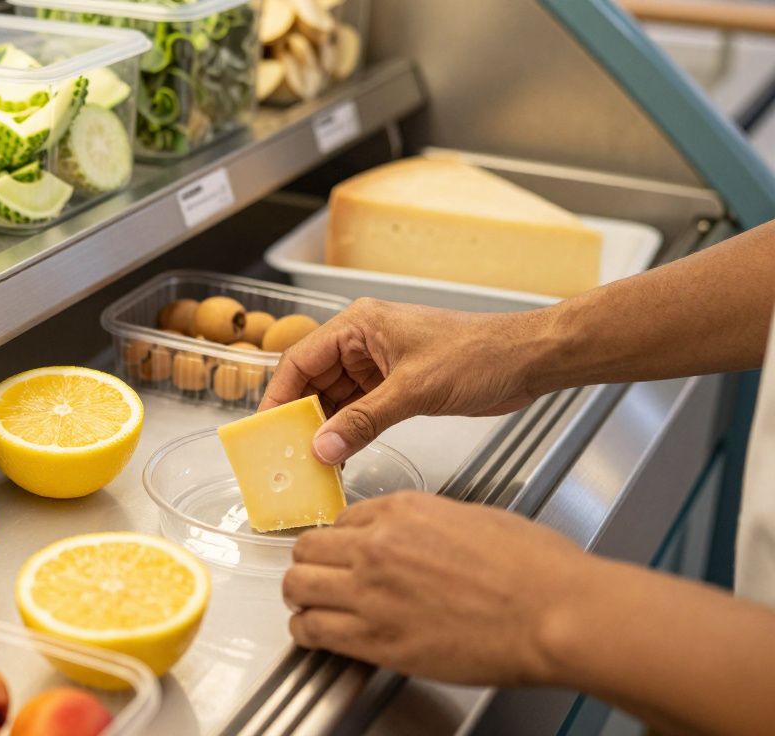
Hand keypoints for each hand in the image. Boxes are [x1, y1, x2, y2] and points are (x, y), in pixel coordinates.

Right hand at [259, 298, 554, 464]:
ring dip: (325, 430)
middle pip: (313, 382)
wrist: (527, 360)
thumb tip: (323, 447)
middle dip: (300, 418)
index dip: (278, 396)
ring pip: (335, 400)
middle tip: (286, 454)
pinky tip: (340, 458)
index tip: (265, 429)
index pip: (300, 360)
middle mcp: (362, 342)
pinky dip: (348, 433)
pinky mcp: (394, 385)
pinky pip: (359, 410)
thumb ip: (364, 421)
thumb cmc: (479, 354)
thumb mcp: (414, 391)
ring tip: (311, 464)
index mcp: (359, 325)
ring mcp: (378, 365)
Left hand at [283, 491, 594, 685]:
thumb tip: (412, 538)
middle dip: (311, 564)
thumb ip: (428, 524)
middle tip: (317, 578)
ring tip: (310, 606)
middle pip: (308, 548)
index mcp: (402, 511)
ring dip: (302, 596)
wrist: (554, 613)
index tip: (343, 554)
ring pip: (299, 586)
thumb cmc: (534, 569)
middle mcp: (377, 545)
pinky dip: (306, 632)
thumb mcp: (473, 518)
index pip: (342, 520)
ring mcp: (371, 592)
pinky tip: (315, 634)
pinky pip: (312, 629)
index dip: (342, 541)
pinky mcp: (375, 638)